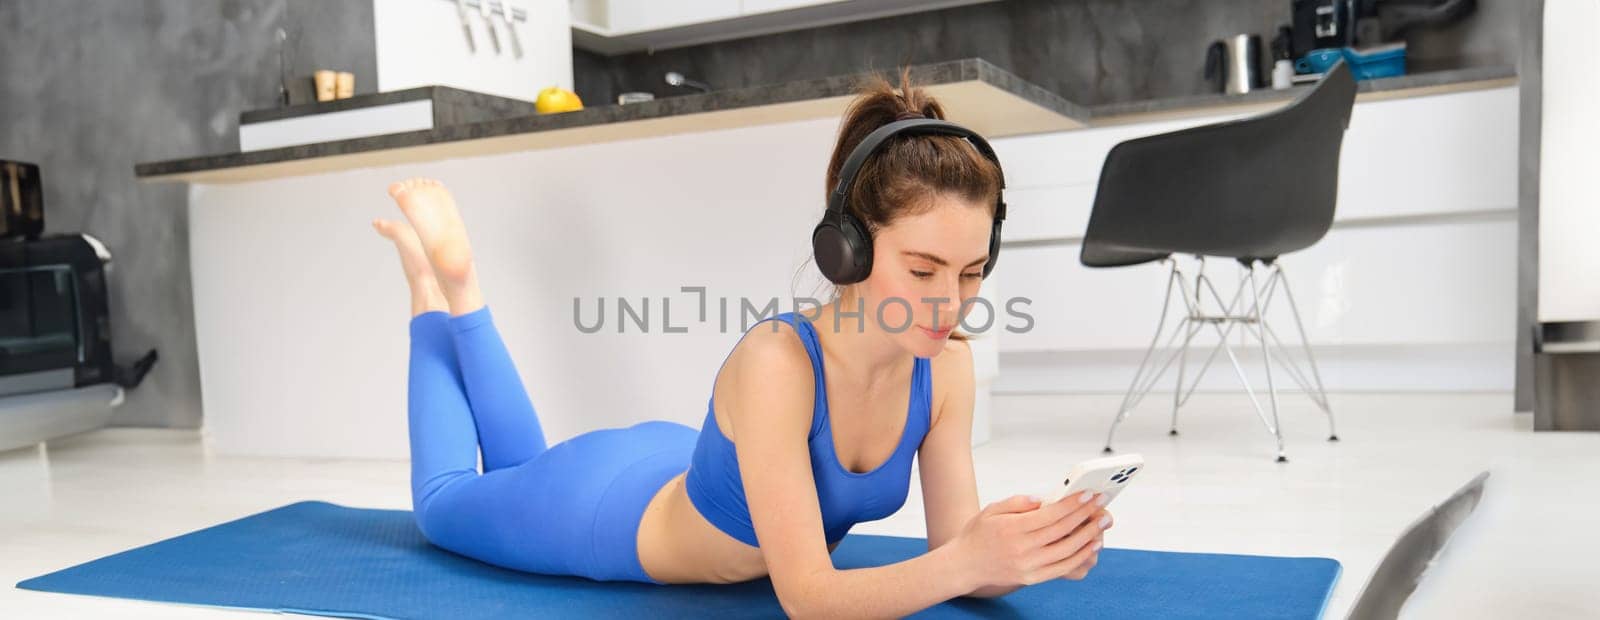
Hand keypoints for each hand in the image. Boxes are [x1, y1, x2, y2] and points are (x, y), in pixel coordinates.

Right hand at [950, 491, 1112, 591]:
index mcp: (1012, 528)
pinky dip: (1080, 556)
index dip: (1072, 504)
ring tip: (1102, 523)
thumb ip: (1018, 503)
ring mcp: (1028, 566)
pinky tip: (1091, 545)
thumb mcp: (992, 509)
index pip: (1050, 515)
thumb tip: (1043, 500)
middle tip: (1102, 505)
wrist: (965, 565)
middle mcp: (1022, 549)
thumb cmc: (978, 534)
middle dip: (1086, 516)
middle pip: (1062, 531)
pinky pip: (1063, 568)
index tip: (1088, 495)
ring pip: (1067, 551)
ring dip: (1089, 536)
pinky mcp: (1032, 578)